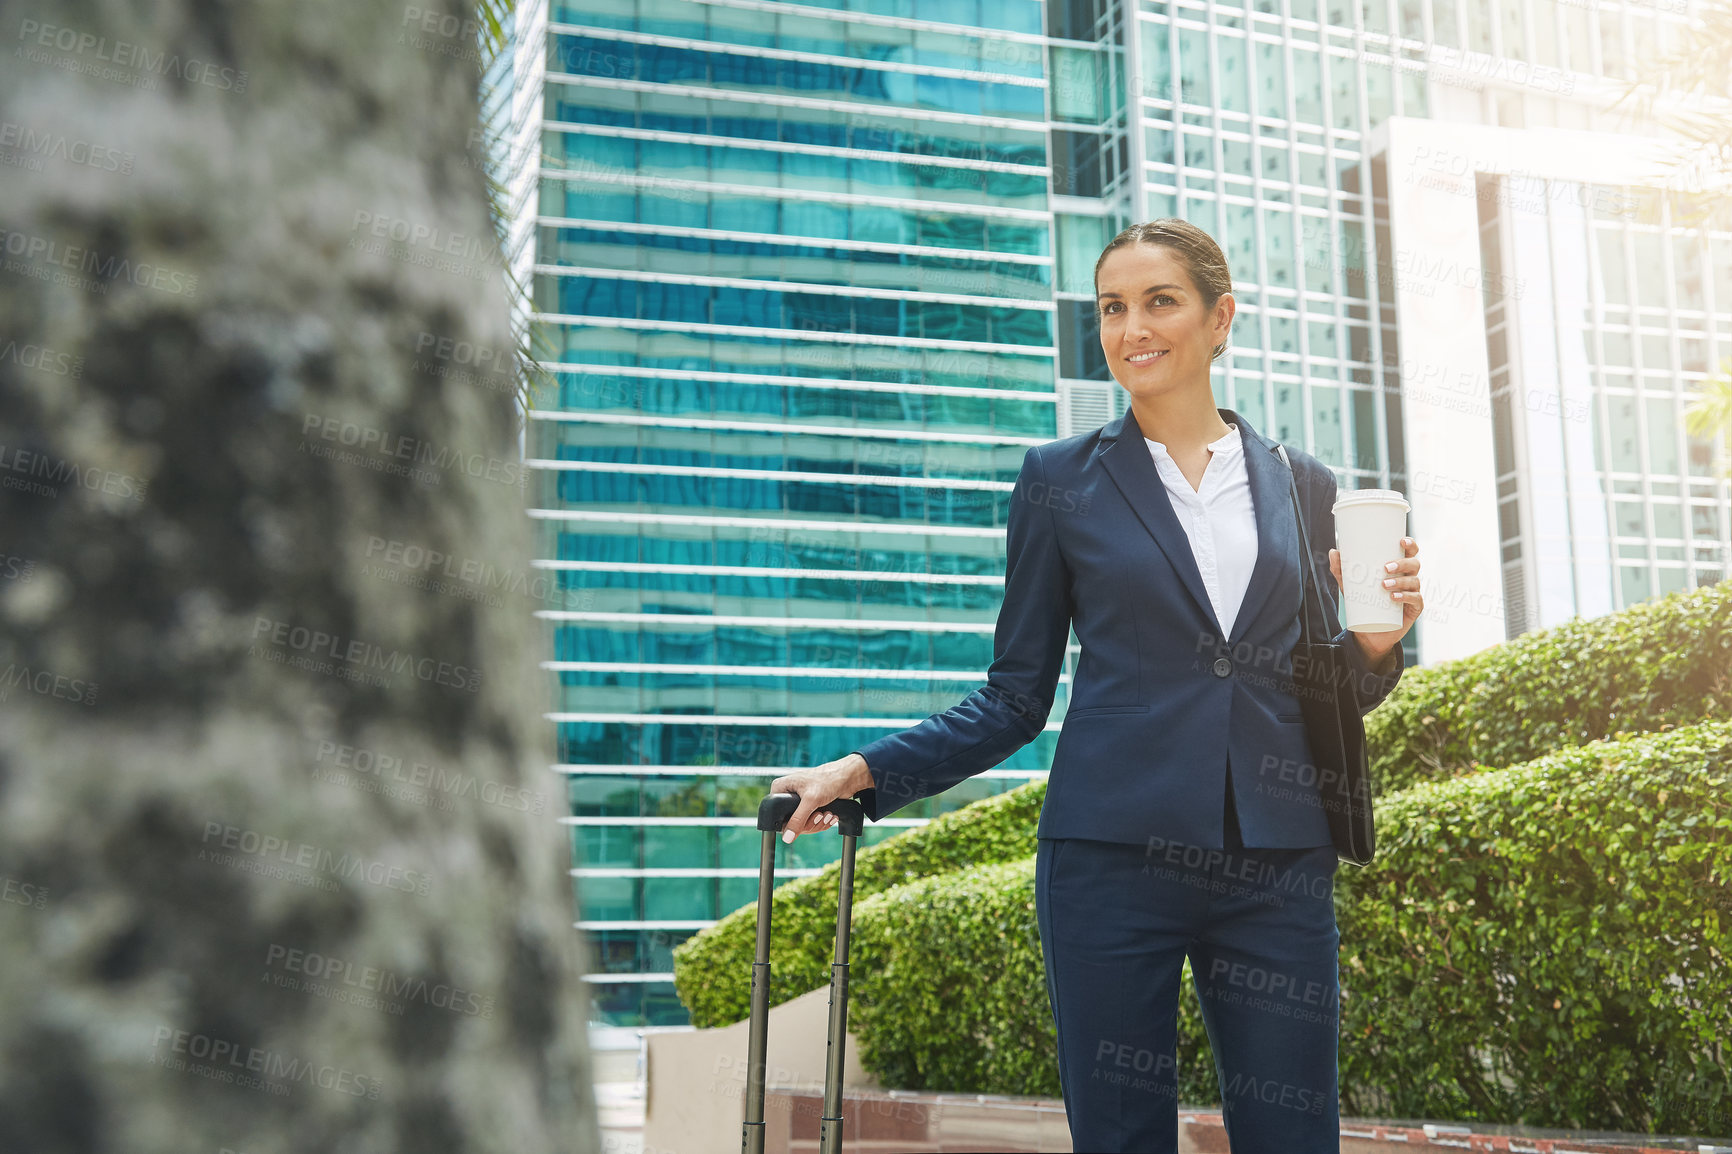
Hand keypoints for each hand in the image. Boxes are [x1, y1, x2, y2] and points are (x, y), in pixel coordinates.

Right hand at [769, 753, 873, 844]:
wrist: (847, 778)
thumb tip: (787, 837)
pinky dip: (822, 822)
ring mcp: (799, 802)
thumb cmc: (828, 780)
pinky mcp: (809, 807)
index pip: (777, 815)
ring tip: (827, 814)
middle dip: (809, 823)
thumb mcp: (811, 800)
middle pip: (791, 823)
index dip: (791, 823)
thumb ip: (798, 820)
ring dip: (818, 823)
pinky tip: (829, 815)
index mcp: (781, 788)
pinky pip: (811, 823)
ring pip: (802, 825)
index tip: (806, 819)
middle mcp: (787, 795)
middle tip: (819, 815)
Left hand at [1329, 535, 1421, 666]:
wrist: (1369, 631)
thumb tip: (1333, 552)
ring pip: (1414, 581)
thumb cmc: (1364, 601)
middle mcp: (1409, 578)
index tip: (1401, 541)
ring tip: (1384, 585)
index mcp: (1399, 568)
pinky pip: (1415, 600)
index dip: (1410, 544)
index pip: (1410, 552)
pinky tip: (1394, 597)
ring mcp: (1413, 593)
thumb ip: (1342, 570)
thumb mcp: (1351, 586)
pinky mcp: (1414, 609)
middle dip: (1402, 563)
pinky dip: (1405, 597)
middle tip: (1386, 567)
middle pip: (1414, 564)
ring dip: (1400, 581)